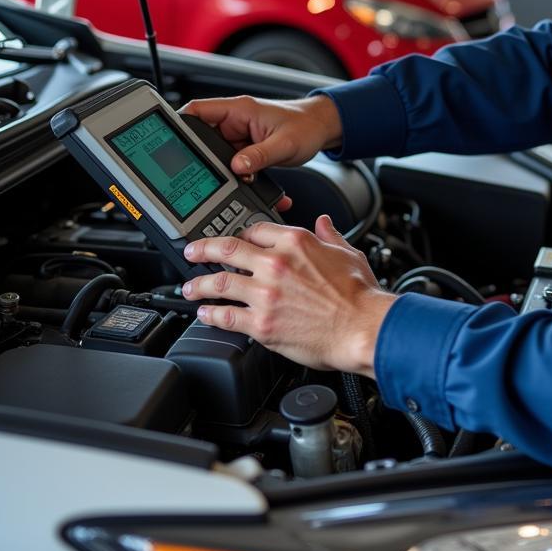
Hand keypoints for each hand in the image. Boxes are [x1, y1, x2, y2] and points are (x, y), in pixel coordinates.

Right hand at [180, 94, 342, 179]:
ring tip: (238, 178)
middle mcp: (235, 121)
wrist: (322, 130)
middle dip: (204, 158)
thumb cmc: (306, 126)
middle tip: (209, 174)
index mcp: (239, 109)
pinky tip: (248, 181)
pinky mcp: (246, 150)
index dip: (179, 125)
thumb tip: (237, 166)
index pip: (197, 111)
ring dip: (223, 169)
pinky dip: (237, 174)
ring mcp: (239, 136)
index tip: (170, 143)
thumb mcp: (284, 143)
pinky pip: (232, 163)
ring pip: (216, 155)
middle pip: (203, 138)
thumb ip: (260, 155)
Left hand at [180, 215, 395, 374]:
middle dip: (202, 250)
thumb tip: (324, 223)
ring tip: (189, 287)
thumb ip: (330, 235)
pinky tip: (205, 314)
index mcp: (295, 242)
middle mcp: (276, 264)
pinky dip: (210, 314)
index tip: (234, 240)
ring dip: (198, 284)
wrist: (362, 328)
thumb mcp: (348, 253)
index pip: (256, 230)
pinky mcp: (261, 324)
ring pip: (218, 283)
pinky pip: (225, 317)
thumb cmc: (359, 294)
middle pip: (226, 250)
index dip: (241, 234)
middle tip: (192, 252)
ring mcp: (265, 294)